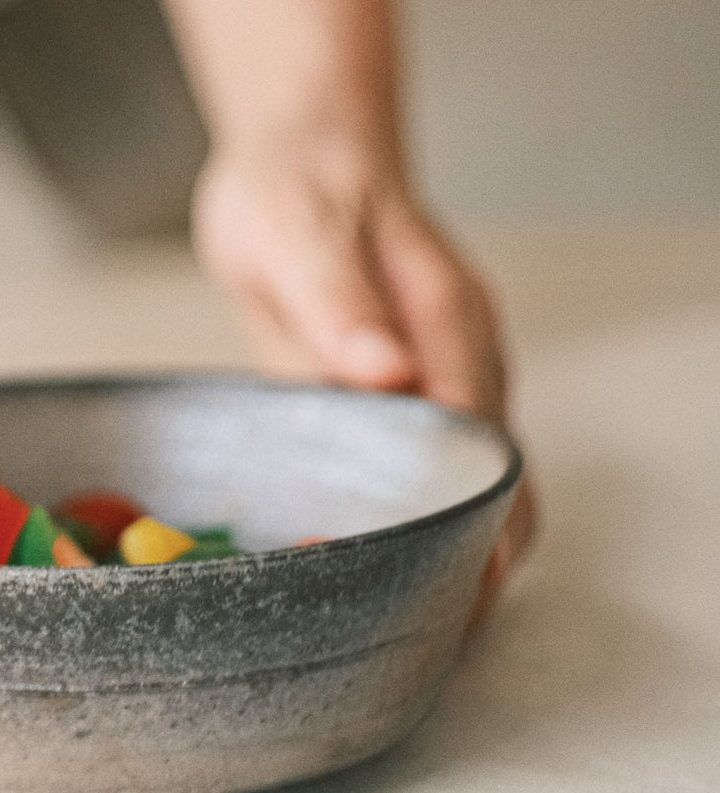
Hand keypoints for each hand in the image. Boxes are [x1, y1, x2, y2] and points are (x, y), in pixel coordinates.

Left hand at [192, 147, 535, 606]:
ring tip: (409, 627)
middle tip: (427, 635)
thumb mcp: (298, 235)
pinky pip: (420, 472)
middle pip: (495, 479)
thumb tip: (386, 373)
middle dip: (474, 556)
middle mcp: (457, 363)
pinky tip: (378, 567)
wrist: (303, 158)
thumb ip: (338, 303)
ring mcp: (434, 385)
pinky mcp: (400, 399)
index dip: (470, 519)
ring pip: (467, 483)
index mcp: (446, 326)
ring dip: (450, 549)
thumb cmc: (299, 191)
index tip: (450, 587)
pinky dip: (413, 522)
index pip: (479, 443)